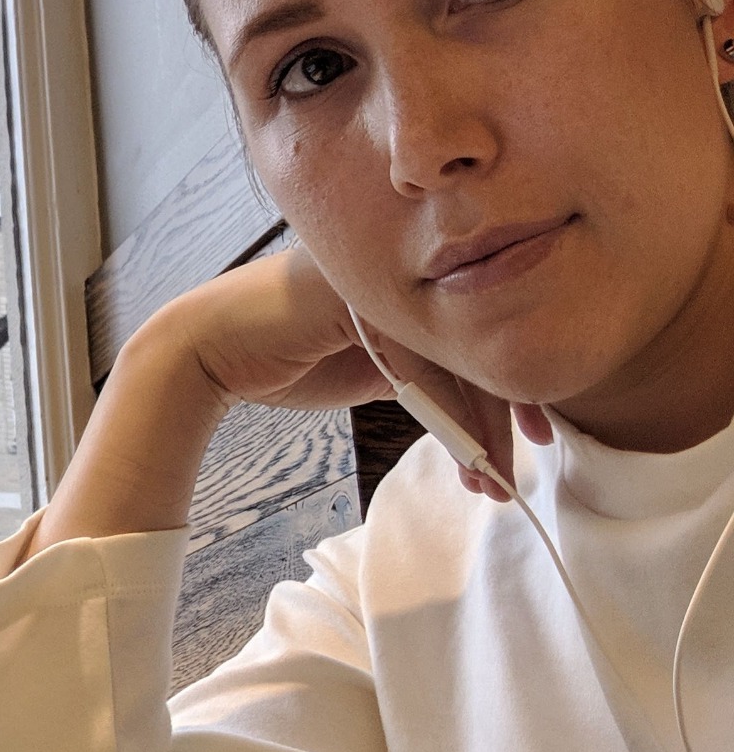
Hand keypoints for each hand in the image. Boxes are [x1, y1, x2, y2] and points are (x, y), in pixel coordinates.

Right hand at [163, 246, 547, 499]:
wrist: (212, 349)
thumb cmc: (286, 356)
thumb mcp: (372, 363)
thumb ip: (420, 363)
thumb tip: (478, 399)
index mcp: (413, 276)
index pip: (483, 327)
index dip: (515, 384)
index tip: (538, 434)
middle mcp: (407, 271)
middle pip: (481, 341)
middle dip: (508, 415)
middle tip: (520, 470)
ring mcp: (388, 280)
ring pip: (459, 356)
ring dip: (482, 431)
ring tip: (492, 480)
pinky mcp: (366, 301)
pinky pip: (426, 364)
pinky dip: (452, 419)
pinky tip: (465, 458)